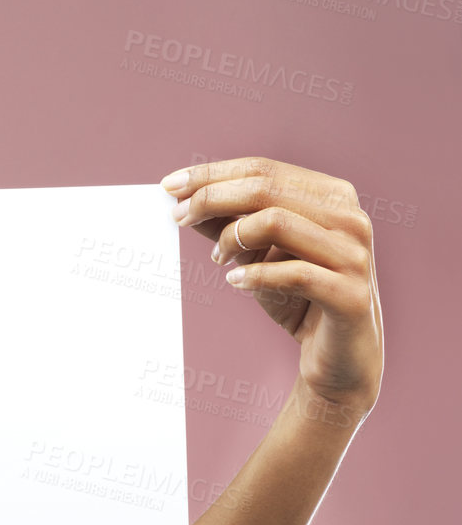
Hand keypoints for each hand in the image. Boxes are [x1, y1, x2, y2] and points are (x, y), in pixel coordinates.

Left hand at [162, 156, 383, 419]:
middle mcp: (350, 218)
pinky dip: (254, 274)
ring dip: (231, 237)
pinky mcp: (351, 294)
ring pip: (276, 222)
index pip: (263, 169)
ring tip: (217, 258)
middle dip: (211, 199)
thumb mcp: (256, 255)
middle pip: (266, 189)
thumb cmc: (297, 298)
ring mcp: (354, 255)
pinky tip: (233, 280)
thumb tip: (182, 201)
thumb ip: (227, 226)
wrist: (338, 355)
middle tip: (179, 217)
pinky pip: (293, 274)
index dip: (212, 175)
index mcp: (332, 197)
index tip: (169, 186)